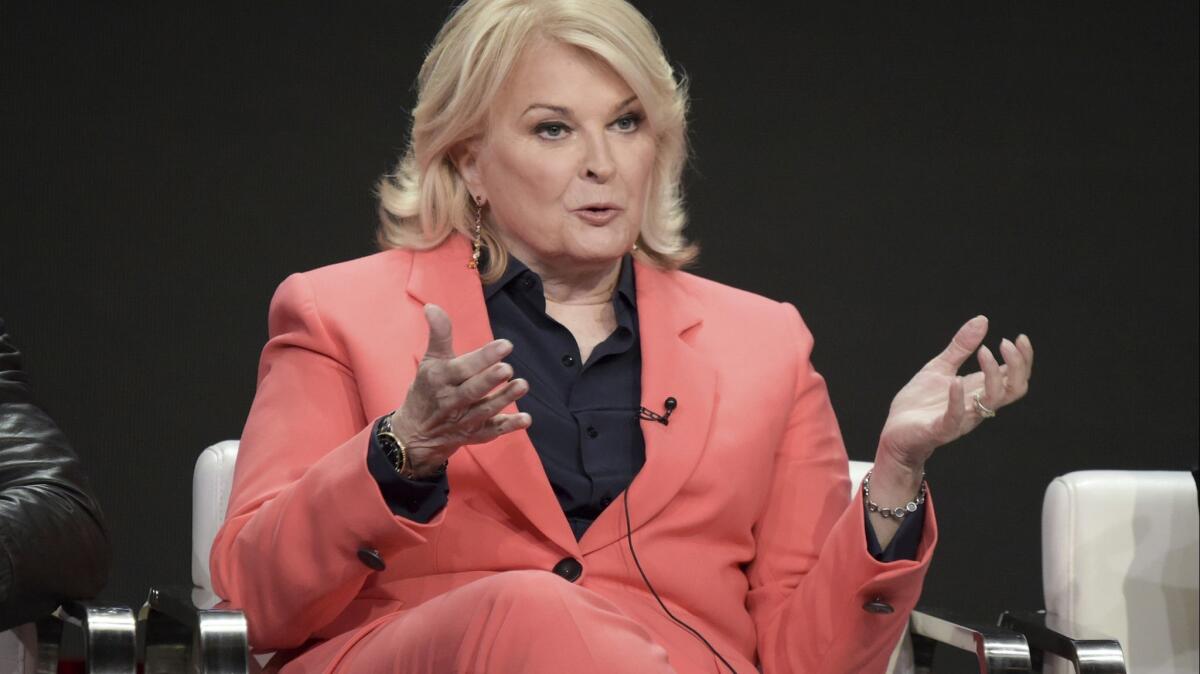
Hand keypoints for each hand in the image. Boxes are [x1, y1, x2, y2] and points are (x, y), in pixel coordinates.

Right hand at [390, 304, 531, 475]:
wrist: (414, 434)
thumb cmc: (427, 390)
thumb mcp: (430, 361)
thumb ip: (438, 334)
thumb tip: (432, 306)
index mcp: (440, 379)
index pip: (461, 368)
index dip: (482, 357)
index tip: (505, 345)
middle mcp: (451, 401)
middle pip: (471, 391)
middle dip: (489, 380)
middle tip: (507, 368)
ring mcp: (463, 420)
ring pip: (484, 411)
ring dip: (504, 399)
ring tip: (522, 385)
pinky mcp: (474, 434)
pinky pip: (492, 432)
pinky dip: (509, 427)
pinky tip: (526, 419)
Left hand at [877, 315, 1033, 471]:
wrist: (896, 431)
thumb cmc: (921, 402)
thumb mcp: (941, 367)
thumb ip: (961, 347)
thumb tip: (982, 319)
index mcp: (979, 390)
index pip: (1015, 378)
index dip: (1023, 359)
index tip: (1019, 337)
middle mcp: (977, 405)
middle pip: (1014, 390)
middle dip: (1017, 365)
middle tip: (1004, 343)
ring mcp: (961, 418)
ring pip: (992, 401)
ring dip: (992, 375)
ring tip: (983, 351)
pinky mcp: (940, 429)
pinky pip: (955, 418)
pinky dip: (957, 399)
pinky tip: (955, 380)